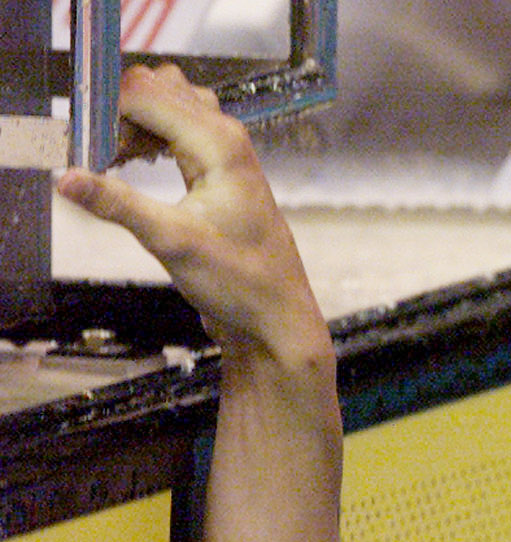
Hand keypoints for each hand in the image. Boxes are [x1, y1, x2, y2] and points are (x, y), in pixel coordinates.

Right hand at [53, 63, 323, 359]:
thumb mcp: (172, 243)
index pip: (147, 92)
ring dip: (131, 124)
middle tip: (102, 157)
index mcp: (221, 144)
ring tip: (115, 165)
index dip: (108, 111)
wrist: (276, 316)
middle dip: (118, 113)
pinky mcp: (216, 167)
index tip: (88, 147)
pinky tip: (132, 166)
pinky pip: (174, 128)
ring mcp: (223, 150)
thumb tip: (67, 178)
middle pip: (155, 88)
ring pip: (165, 105)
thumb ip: (118, 205)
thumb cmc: (242, 283)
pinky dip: (146, 137)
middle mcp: (225, 137)